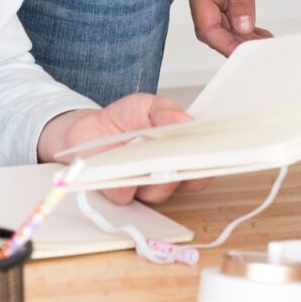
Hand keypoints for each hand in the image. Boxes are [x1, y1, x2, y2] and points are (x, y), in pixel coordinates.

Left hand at [41, 92, 193, 206]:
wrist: (89, 128)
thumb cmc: (125, 119)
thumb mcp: (147, 105)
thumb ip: (166, 110)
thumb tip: (185, 118)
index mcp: (179, 152)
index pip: (204, 165)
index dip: (211, 163)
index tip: (208, 152)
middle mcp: (166, 174)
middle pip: (187, 183)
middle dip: (186, 170)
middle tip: (179, 157)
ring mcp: (144, 187)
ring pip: (160, 192)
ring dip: (155, 177)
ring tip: (145, 155)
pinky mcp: (118, 193)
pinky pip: (126, 196)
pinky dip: (125, 186)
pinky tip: (122, 174)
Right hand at [183, 0, 273, 55]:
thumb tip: (242, 27)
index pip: (206, 26)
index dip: (224, 43)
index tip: (244, 53)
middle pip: (213, 28)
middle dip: (234, 42)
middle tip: (259, 50)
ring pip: (223, 22)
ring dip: (240, 34)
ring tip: (263, 43)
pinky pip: (230, 11)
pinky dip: (243, 22)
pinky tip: (257, 30)